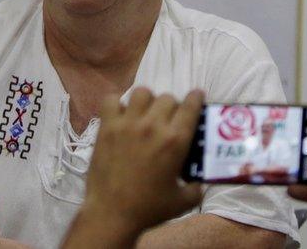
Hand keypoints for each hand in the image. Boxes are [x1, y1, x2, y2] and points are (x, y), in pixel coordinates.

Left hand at [79, 88, 204, 236]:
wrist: (112, 213)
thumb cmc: (149, 208)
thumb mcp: (183, 202)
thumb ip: (196, 188)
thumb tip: (200, 182)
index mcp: (175, 141)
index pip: (190, 106)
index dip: (196, 98)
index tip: (196, 96)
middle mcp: (153, 126)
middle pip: (167, 98)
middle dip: (171, 106)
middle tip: (167, 119)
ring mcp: (128, 124)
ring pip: (142, 93)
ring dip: (147, 101)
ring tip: (144, 113)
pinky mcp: (107, 127)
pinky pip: (112, 100)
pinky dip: (117, 103)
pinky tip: (120, 115)